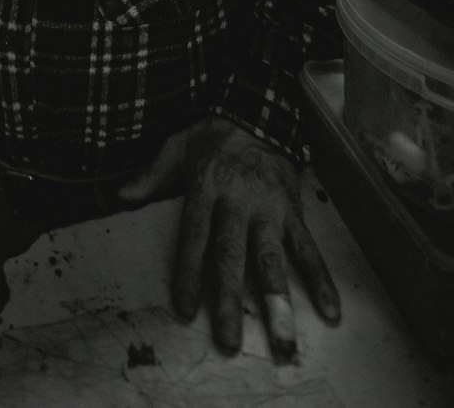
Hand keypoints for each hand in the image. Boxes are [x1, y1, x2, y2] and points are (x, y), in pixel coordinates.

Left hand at [118, 117, 339, 361]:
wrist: (259, 111)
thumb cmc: (212, 136)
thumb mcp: (177, 147)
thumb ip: (152, 176)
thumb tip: (122, 196)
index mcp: (206, 187)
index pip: (195, 236)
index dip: (189, 273)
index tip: (185, 310)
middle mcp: (239, 201)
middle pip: (232, 255)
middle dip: (231, 300)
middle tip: (230, 342)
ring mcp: (270, 209)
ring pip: (272, 259)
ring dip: (279, 302)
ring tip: (284, 341)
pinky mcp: (293, 211)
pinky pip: (308, 249)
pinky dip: (321, 280)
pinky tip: (331, 311)